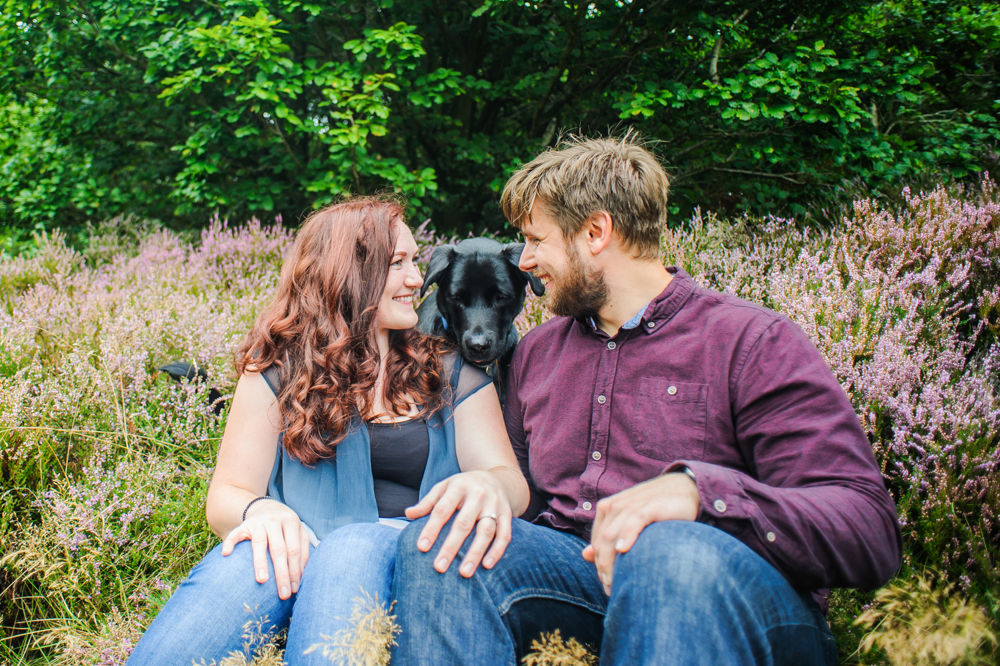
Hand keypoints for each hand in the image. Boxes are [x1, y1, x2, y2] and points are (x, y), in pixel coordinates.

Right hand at [221, 499, 317, 599]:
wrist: (266, 507)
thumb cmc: (285, 527)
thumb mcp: (297, 532)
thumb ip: (302, 550)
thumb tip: (302, 577)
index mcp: (292, 522)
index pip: (294, 550)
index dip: (295, 570)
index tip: (294, 589)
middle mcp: (275, 521)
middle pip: (280, 549)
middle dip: (282, 573)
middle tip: (283, 593)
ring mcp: (258, 522)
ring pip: (259, 543)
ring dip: (261, 562)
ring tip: (262, 580)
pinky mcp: (244, 525)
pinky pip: (235, 534)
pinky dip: (230, 543)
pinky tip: (226, 554)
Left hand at [404, 468, 514, 576]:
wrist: (499, 478)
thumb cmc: (465, 487)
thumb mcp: (445, 487)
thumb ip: (428, 502)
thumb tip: (408, 514)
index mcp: (459, 486)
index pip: (442, 509)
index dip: (431, 528)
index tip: (422, 548)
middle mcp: (478, 494)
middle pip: (464, 522)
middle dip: (451, 546)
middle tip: (439, 567)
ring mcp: (495, 504)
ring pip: (486, 531)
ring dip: (475, 553)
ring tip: (464, 573)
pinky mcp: (508, 514)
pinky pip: (504, 534)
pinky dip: (497, 551)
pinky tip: (487, 565)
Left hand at [581, 472, 698, 594]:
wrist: (684, 489)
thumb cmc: (656, 510)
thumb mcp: (629, 522)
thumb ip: (608, 537)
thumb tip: (585, 555)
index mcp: (606, 509)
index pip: (596, 543)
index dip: (600, 566)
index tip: (608, 585)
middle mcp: (614, 506)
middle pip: (602, 543)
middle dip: (604, 569)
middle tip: (612, 591)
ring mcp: (630, 505)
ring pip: (611, 537)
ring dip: (612, 562)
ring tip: (617, 583)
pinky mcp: (648, 506)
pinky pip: (633, 522)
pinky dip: (626, 536)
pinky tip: (624, 550)